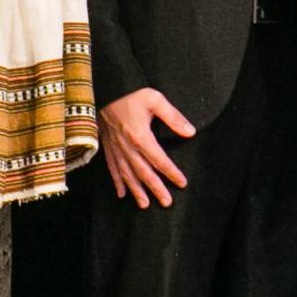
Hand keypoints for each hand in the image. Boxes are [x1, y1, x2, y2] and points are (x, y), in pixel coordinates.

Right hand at [99, 86, 195, 205]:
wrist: (105, 91)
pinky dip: (117, 183)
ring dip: (137, 191)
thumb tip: (190, 132)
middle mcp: (128, 147)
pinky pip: (113, 170)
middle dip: (156, 189)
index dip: (172, 173)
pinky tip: (122, 194)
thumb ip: (174, 117)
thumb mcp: (155, 100)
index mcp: (141, 137)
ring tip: (145, 205)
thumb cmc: (131, 94)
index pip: (160, 160)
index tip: (182, 183)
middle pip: (144, 173)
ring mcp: (116, 150)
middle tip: (167, 202)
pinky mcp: (107, 149)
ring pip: (128, 175)